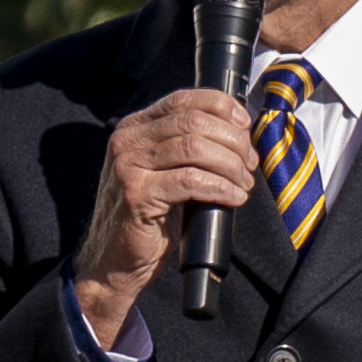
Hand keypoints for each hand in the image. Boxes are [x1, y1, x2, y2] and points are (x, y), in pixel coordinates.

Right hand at [74, 89, 260, 348]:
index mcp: (133, 128)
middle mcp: (126, 141)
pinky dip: (221, 188)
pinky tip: (233, 197)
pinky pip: (191, 181)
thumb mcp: (162, 171)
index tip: (245, 127)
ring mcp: (128, 167)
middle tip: (249, 163)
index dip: (222, 107)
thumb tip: (238, 133)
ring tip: (243, 183)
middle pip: (194, 122)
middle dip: (232, 141)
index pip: (184, 99)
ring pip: (196, 148)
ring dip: (230, 165)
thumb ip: (184, 146)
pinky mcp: (137, 194)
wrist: (112, 262)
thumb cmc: (146, 218)